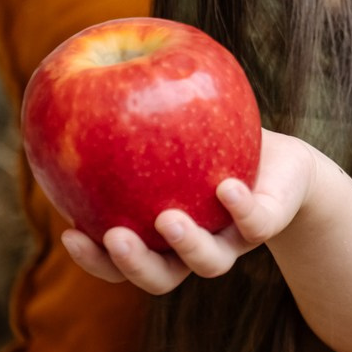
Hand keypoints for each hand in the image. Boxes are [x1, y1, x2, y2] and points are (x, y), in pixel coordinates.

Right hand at [59, 127, 316, 295]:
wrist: (281, 163)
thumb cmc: (208, 143)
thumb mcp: (164, 125)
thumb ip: (123, 116)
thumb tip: (73, 73)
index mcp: (159, 240)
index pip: (119, 262)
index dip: (92, 259)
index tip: (70, 234)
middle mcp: (194, 249)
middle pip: (161, 277)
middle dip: (134, 264)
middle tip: (116, 236)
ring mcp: (233, 240)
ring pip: (210, 263)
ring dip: (188, 245)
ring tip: (168, 219)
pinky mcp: (269, 221)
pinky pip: (255, 223)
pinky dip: (240, 208)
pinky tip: (226, 186)